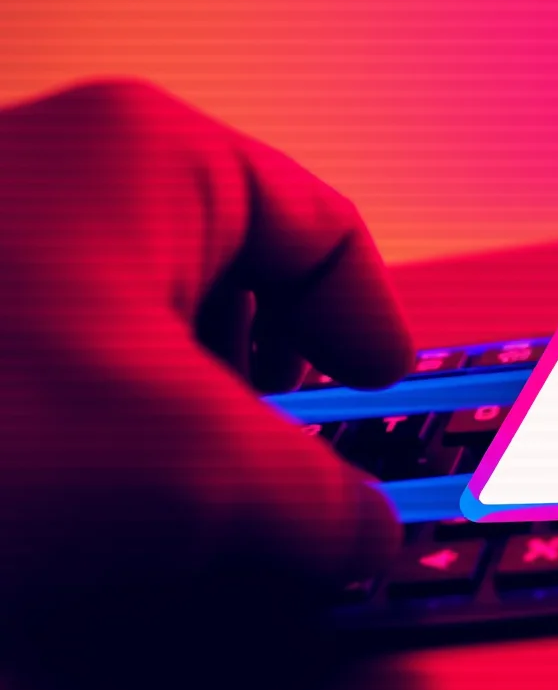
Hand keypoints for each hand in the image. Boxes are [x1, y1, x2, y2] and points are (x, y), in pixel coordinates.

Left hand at [0, 80, 412, 689]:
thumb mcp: (197, 473)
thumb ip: (329, 504)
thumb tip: (361, 534)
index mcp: (152, 155)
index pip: (327, 233)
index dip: (375, 330)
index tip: (387, 403)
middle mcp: (68, 183)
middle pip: (243, 288)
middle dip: (278, 399)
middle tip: (294, 480)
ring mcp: (0, 254)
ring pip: (156, 342)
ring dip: (193, 437)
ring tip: (187, 515)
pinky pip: (77, 381)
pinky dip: (112, 451)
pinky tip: (95, 516)